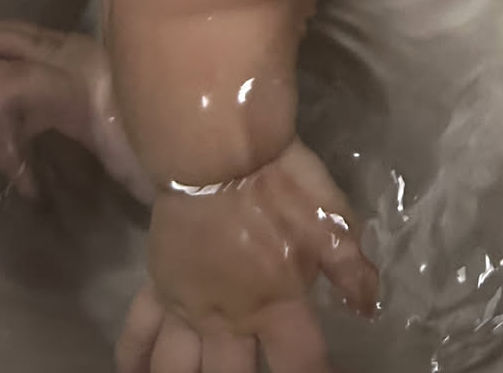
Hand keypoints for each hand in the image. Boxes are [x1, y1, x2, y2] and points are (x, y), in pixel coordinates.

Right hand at [115, 138, 376, 372]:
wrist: (219, 150)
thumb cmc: (282, 183)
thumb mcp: (331, 221)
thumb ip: (351, 270)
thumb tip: (370, 309)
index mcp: (277, 306)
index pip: (301, 365)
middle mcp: (229, 319)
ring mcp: (188, 306)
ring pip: (177, 369)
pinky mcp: (159, 285)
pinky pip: (139, 330)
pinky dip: (132, 357)